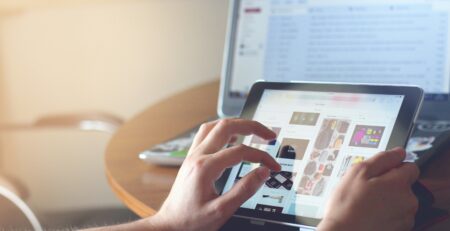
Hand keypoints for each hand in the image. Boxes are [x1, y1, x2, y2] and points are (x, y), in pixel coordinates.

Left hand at [148, 119, 280, 230]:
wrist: (170, 225)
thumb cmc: (191, 221)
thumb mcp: (221, 211)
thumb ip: (244, 190)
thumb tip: (262, 173)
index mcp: (205, 168)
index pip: (240, 151)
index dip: (261, 157)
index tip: (272, 166)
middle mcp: (197, 156)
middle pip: (226, 126)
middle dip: (251, 126)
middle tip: (268, 134)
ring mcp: (192, 155)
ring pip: (214, 126)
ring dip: (235, 124)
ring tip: (252, 129)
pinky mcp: (191, 159)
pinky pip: (206, 134)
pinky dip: (222, 130)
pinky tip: (232, 137)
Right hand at [318, 148, 419, 230]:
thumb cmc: (346, 205)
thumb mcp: (358, 172)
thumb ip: (382, 159)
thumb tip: (398, 152)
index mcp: (399, 183)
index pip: (410, 166)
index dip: (393, 166)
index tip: (379, 172)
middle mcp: (408, 201)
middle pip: (404, 184)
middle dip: (388, 184)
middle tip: (367, 189)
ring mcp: (406, 218)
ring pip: (399, 200)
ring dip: (387, 199)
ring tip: (366, 203)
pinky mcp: (400, 229)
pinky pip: (396, 215)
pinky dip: (385, 213)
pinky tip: (369, 214)